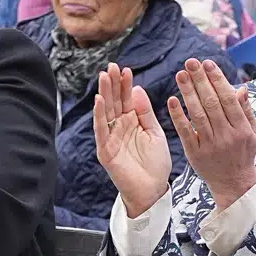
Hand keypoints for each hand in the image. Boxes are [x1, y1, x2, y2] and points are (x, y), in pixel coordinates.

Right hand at [94, 63, 172, 216]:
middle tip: (112, 66)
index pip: (126, 98)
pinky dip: (99, 115)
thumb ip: (145, 112)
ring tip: (104, 76)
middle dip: (112, 84)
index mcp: (132, 122)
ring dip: (104, 93)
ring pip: (105, 111)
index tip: (126, 69)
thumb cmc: (155, 164)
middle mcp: (119, 127)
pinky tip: (99, 100)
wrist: (153, 190)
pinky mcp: (105, 150)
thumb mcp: (155, 132)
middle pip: (113, 101)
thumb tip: (136, 88)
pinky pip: (101, 130)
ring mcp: (111, 138)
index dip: (125, 84)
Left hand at [169, 58, 255, 209]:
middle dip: (200, 81)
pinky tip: (172, 100)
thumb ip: (246, 110)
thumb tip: (241, 87)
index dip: (217, 80)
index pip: (228, 99)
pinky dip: (178, 116)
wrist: (234, 184)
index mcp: (242, 128)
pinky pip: (185, 132)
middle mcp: (226, 136)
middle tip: (190, 62)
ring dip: (188, 93)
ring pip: (198, 115)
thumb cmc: (243, 154)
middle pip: (212, 104)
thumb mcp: (252, 132)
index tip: (208, 63)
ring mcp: (210, 146)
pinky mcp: (195, 154)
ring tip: (180, 75)